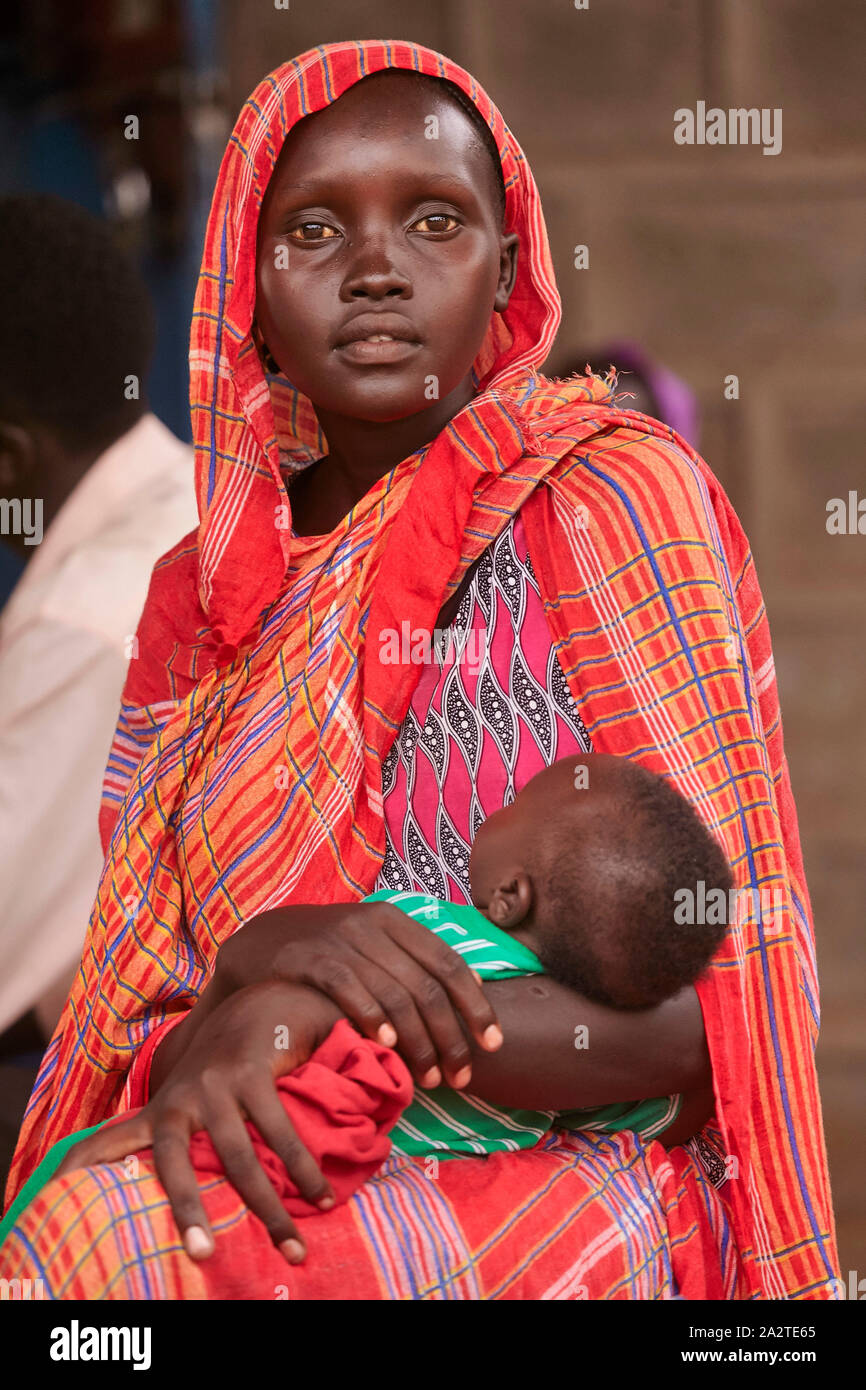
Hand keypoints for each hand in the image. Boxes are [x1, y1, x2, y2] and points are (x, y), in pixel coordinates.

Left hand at [55, 981, 342, 1263]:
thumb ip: (172, 1131)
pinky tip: (322, 1195)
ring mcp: (216, 1081)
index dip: (83, 1167)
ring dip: (271, 1207)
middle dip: (187, 1210)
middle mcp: (182, 1095)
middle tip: (201, 1255)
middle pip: (174, 1163)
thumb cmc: (232, 1058)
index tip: (56, 1194)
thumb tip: (155, 1179)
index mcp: (164, 1107)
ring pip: (240, 1157)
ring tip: (295, 1247)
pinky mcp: (251, 1069)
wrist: (269, 997)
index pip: (114, 1141)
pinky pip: (280, 1130)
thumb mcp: (194, 1091)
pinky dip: (304, 1168)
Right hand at [216, 900, 502, 1089]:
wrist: (264, 938)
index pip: (449, 963)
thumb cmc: (332, 951)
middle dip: (450, 1037)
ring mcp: (340, 939)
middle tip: (460, 1077)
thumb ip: (416, 961)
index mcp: (396, 920)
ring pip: (395, 994)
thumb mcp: (376, 944)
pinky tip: (387, 1046)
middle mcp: (373, 925)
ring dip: (418, 1042)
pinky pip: (349, 989)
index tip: (493, 1044)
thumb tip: (474, 985)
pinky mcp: (309, 957)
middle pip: (427, 986)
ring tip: (430, 1078)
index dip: (476, 1005)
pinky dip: (372, 1017)